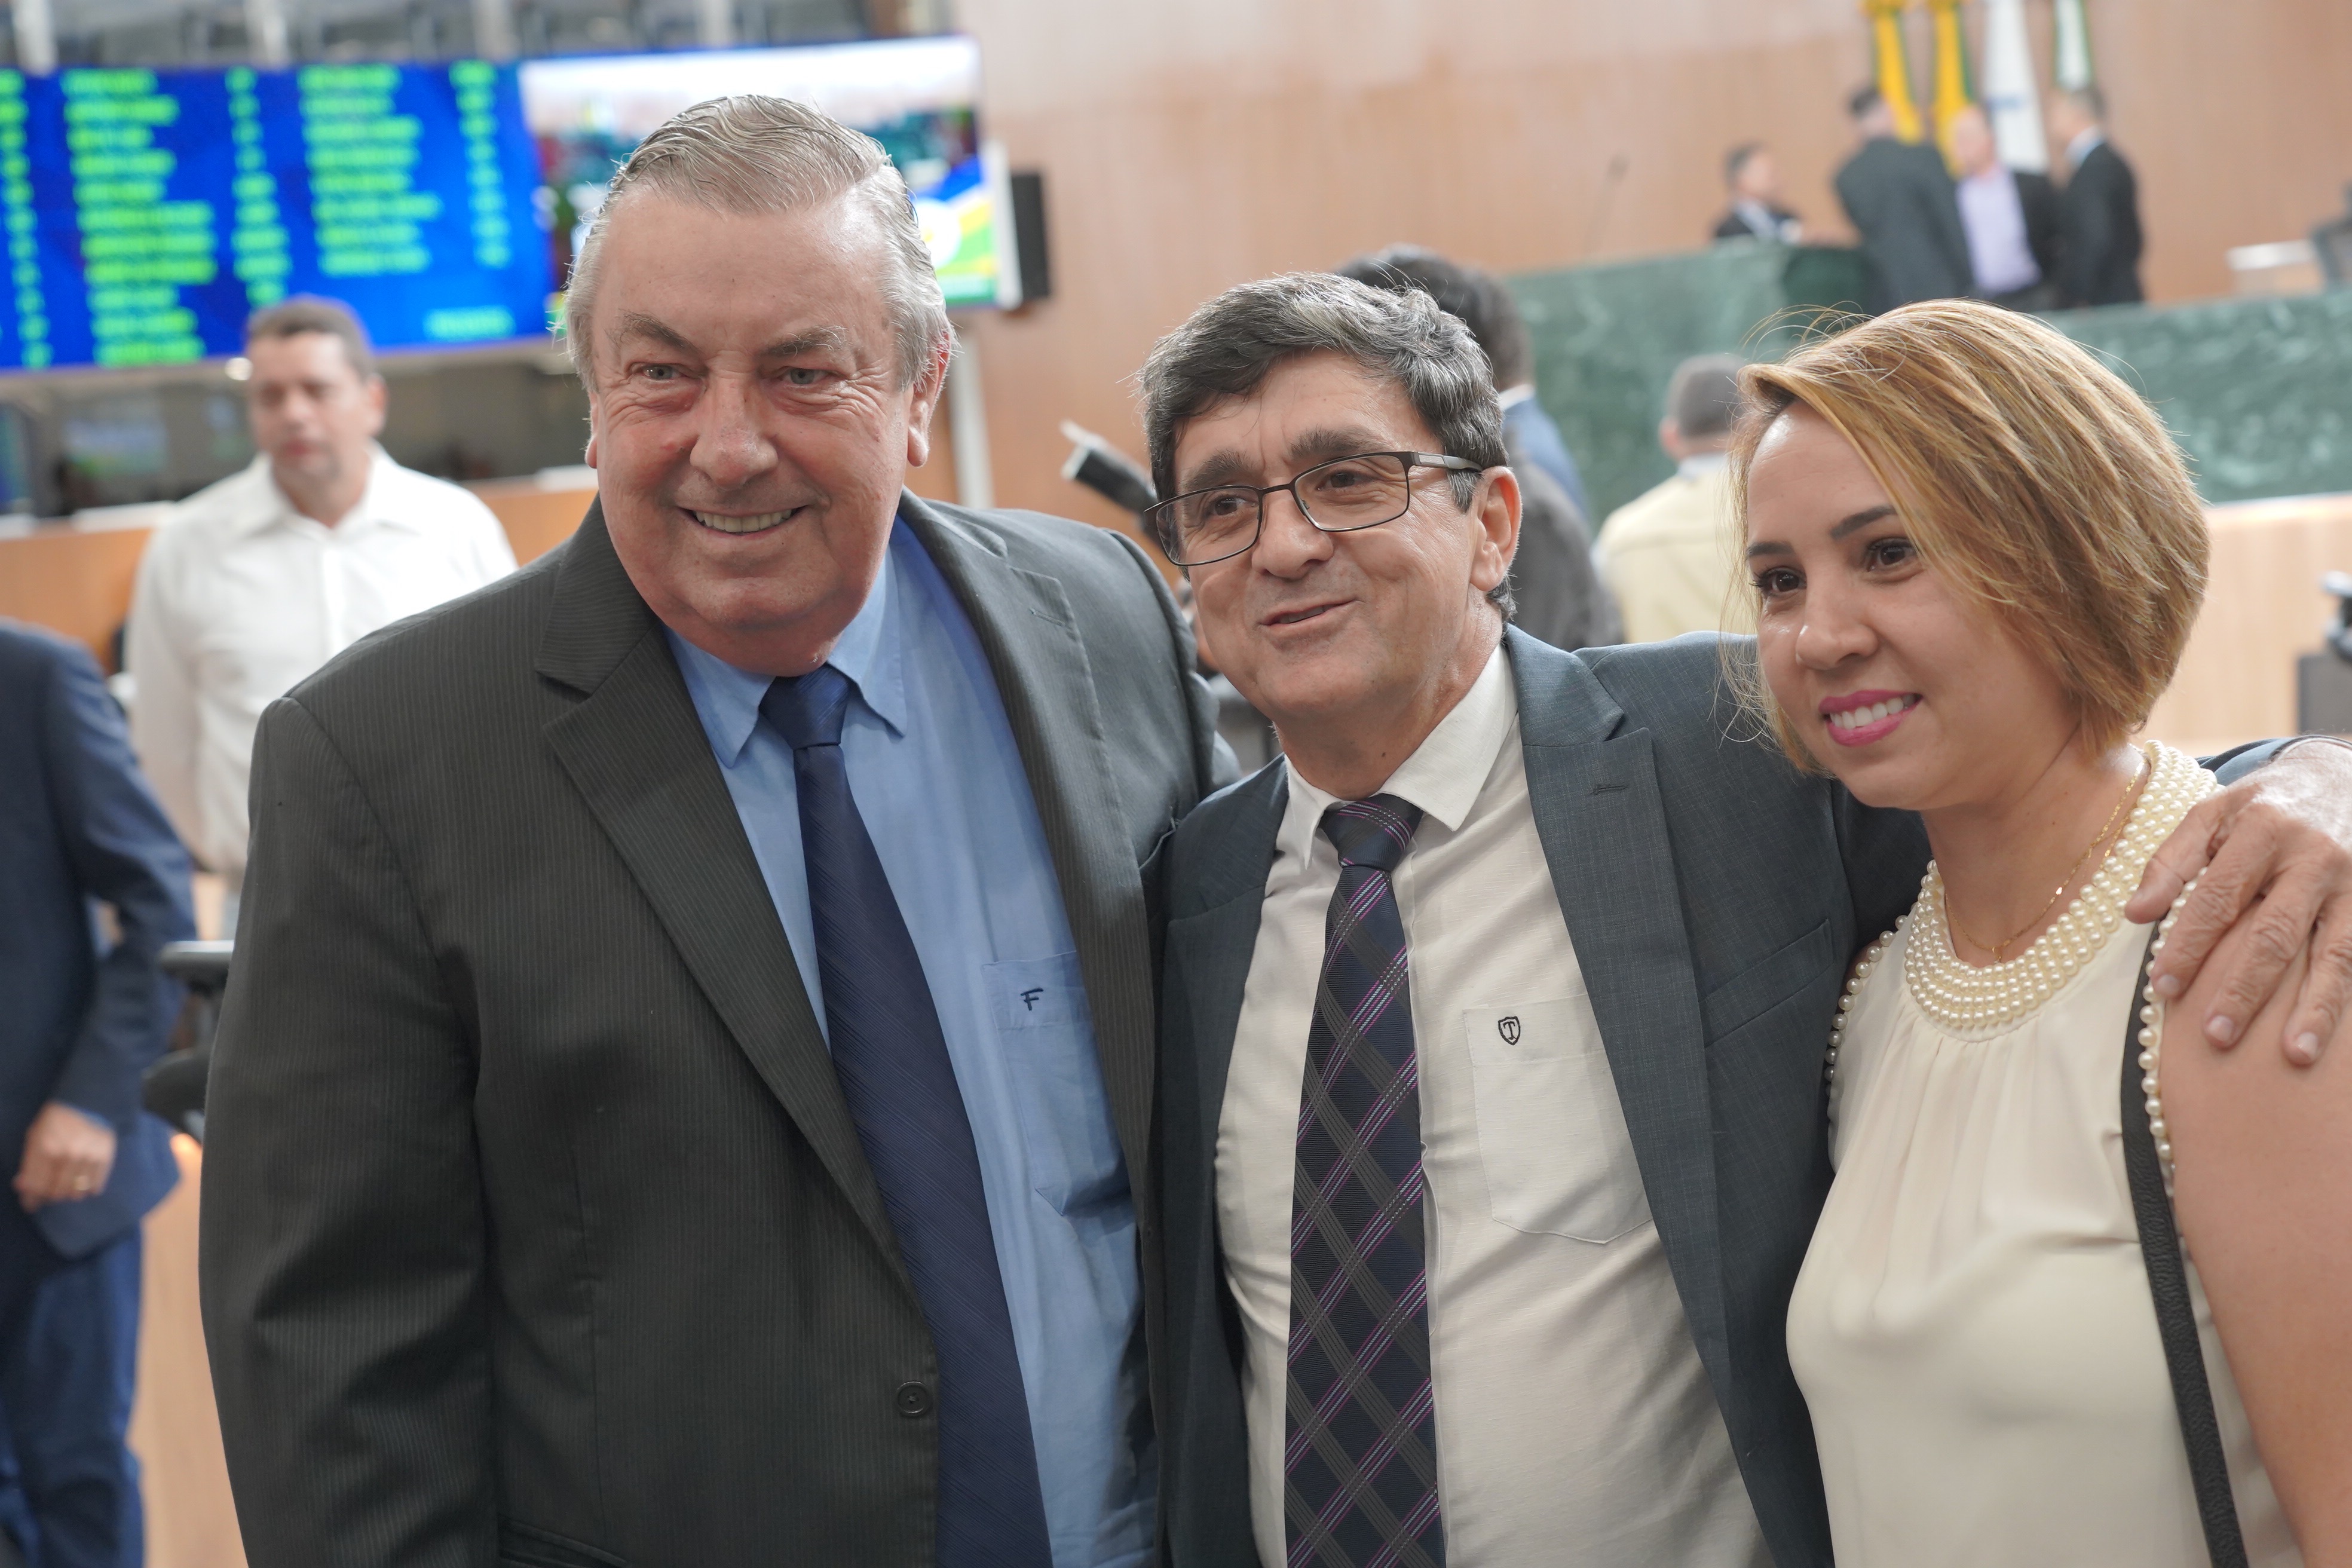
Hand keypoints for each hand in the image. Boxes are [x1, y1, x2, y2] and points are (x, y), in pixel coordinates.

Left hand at [13, 1101, 116, 1211]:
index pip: (36, 1185)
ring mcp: (88, 1156)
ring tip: (68, 1184)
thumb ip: (29, 1163)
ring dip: (69, 1192)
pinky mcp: (105, 1157)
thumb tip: (23, 1188)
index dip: (31, 1198)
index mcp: (46, 1147)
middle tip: (51, 1189)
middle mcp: (67, 1154)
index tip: (31, 1203)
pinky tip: (84, 1182)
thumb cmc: (56, 1120)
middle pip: (56, 1192)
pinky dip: (88, 1188)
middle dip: (50, 1194)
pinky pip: (95, 1185)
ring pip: (76, 1192)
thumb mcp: (35, 1137)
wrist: (88, 1101)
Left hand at [2130, 741, 2351, 1063]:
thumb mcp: (2212, 813)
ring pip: (2335, 953)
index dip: (2190, 944)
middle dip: (2244, 988)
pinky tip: (2331, 1034)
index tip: (2164, 986)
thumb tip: (2135, 913)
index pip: (2219, 897)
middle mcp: (2314, 857)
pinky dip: (2348, 995)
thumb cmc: (2264, 805)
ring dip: (2314, 1007)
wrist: (2342, 776)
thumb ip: (2171, 860)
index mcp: (2263, 830)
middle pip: (2275, 933)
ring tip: (2294, 1054)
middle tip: (2215, 1035)